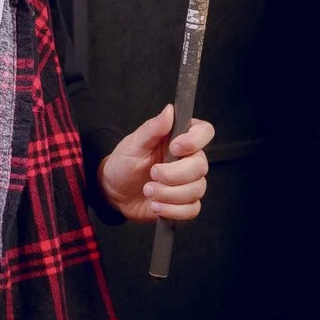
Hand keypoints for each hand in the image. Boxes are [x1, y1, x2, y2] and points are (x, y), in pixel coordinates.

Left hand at [98, 105, 213, 223]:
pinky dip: (172, 210)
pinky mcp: (184, 203)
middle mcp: (188, 159)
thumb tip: (169, 110)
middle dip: (175, 174)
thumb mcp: (133, 143)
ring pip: (196, 190)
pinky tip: (155, 205)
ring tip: (148, 191)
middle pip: (201, 166)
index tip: (174, 147)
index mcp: (180, 138)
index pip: (204, 132)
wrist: (114, 191)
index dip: (195, 140)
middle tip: (152, 174)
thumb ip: (153, 128)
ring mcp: (188, 182)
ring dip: (169, 193)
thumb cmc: (124, 163)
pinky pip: (191, 209)